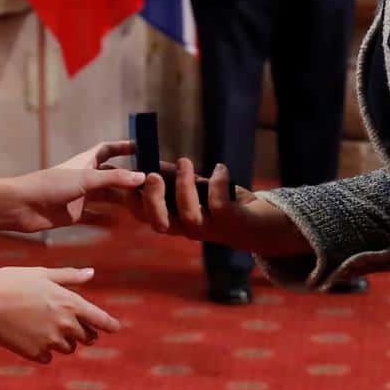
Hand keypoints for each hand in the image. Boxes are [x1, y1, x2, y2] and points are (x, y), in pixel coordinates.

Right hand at [0, 266, 119, 363]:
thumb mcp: (43, 274)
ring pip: (68, 349)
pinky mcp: (34, 353)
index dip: (110, 324)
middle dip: (83, 332)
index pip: (100, 319)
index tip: (116, 328)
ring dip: (64, 341)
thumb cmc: (12, 281)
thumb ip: (69, 276)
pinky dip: (45, 350)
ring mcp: (50, 341)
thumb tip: (91, 273)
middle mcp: (64, 324)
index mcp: (70, 303)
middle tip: (72, 324)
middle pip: (87, 338)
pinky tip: (32, 337)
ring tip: (45, 327)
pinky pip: (48, 357)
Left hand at [7, 141, 143, 231]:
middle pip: (111, 176)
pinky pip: (95, 217)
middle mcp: (83, 178)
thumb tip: (142, 177)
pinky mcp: (73, 214)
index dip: (124, 147)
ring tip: (143, 207)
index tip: (142, 147)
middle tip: (151, 187)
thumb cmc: (49, 186)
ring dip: (122, 201)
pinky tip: (121, 224)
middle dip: (129, 180)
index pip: (108, 149)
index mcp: (85, 162)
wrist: (21, 207)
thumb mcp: (85, 179)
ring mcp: (79, 196)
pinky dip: (107, 220)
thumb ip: (113, 179)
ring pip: (106, 197)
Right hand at [130, 158, 310, 257]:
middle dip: (151, 199)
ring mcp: (210, 228)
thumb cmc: (224, 203)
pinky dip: (217, 183)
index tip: (127, 172)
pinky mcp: (231, 223)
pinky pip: (219, 206)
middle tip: (152, 175)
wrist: (262, 224)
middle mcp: (187, 228)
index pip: (142, 214)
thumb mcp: (194, 188)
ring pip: (188, 216)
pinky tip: (220, 169)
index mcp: (173, 218)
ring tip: (184, 161)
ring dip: (184, 186)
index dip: (129, 197)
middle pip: (158, 223)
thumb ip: (172, 178)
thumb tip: (147, 160)